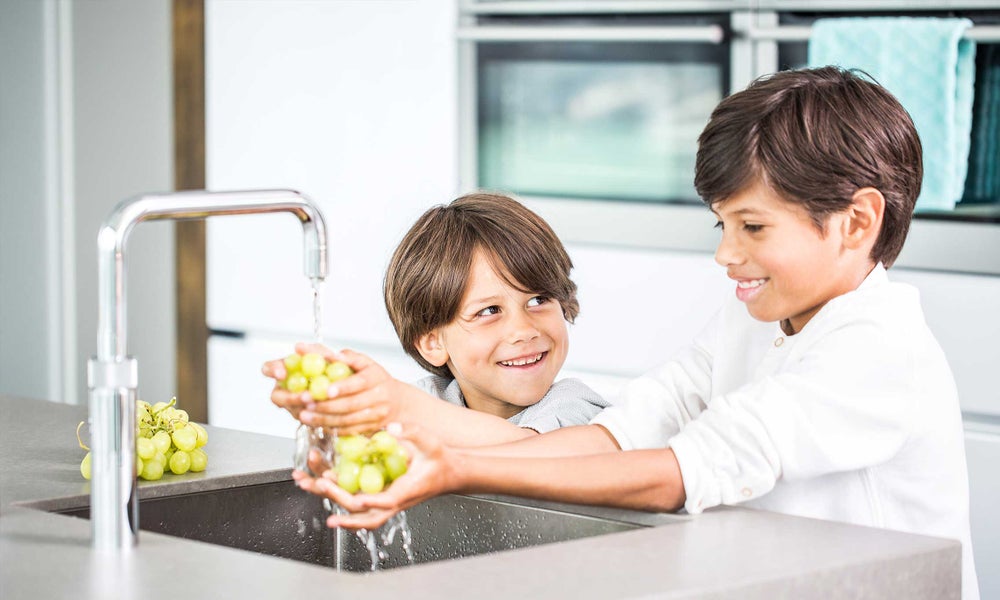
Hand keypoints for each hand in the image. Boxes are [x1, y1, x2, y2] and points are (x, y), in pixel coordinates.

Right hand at [261, 341, 336, 418]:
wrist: (348, 386)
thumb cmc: (334, 367)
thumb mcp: (328, 356)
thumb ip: (316, 351)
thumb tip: (298, 346)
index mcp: (285, 370)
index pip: (269, 368)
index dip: (272, 371)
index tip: (281, 373)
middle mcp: (285, 388)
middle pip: (277, 397)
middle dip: (291, 398)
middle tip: (308, 396)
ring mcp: (293, 404)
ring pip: (292, 410)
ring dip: (307, 409)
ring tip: (323, 405)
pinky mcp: (304, 416)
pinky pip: (306, 419)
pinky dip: (317, 416)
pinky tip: (330, 413)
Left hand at [294, 423, 455, 529]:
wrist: (448, 474)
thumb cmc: (439, 460)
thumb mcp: (430, 442)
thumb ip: (412, 433)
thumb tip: (391, 427)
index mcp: (407, 491)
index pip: (387, 502)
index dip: (371, 501)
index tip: (357, 497)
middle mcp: (392, 502)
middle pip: (363, 513)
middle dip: (340, 498)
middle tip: (321, 483)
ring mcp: (383, 502)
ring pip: (353, 512)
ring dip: (328, 498)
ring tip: (305, 483)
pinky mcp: (376, 496)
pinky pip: (351, 501)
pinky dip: (332, 492)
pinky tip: (315, 481)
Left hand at [297, 348, 404, 434]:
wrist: (397, 401)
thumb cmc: (373, 377)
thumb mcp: (363, 362)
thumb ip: (340, 357)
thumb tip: (309, 348)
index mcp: (375, 377)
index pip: (359, 383)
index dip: (343, 387)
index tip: (326, 390)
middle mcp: (379, 397)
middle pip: (351, 404)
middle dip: (326, 405)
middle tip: (306, 403)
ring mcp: (376, 415)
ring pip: (348, 420)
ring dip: (324, 419)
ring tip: (304, 416)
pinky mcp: (371, 428)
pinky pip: (349, 431)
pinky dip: (331, 429)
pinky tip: (316, 425)